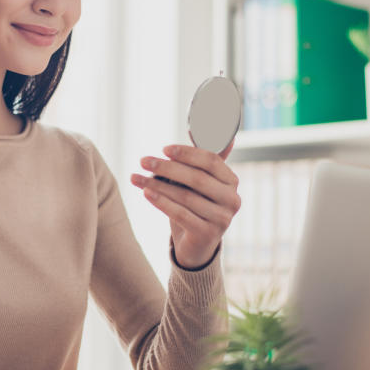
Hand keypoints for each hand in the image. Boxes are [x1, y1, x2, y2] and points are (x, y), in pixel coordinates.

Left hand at [130, 140, 240, 268]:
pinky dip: (161, 202)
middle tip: (143, 160)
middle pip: (197, 178)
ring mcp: (222, 219)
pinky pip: (181, 214)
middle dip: (167, 167)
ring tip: (136, 177)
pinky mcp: (208, 234)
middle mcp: (232, 199)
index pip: (211, 161)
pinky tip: (146, 193)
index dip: (187, 153)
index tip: (164, 149)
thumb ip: (199, 157)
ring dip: (158, 185)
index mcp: (231, 181)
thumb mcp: (198, 181)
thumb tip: (201, 124)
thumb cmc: (195, 205)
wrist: (196, 244)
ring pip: (186, 196)